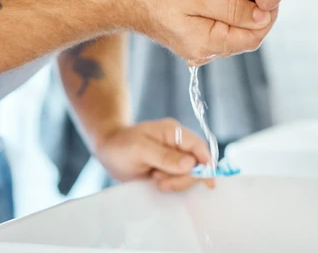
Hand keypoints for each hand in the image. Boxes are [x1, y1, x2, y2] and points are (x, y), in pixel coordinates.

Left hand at [94, 118, 215, 191]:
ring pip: (189, 175)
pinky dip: (171, 185)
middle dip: (182, 178)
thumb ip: (164, 157)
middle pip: (197, 165)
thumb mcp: (139, 150)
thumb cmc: (121, 145)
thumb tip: (190, 164)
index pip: (199, 147)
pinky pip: (180, 180)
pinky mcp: (170, 169)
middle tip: (160, 182)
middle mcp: (178, 144)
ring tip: (154, 178)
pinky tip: (157, 182)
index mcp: (174, 132)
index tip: (208, 182)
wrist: (109, 150)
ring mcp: (175, 157)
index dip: (206, 164)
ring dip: (174, 182)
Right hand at [114, 0, 276, 64]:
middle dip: (258, 17)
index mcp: (207, 44)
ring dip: (243, 17)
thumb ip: (232, 9)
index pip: (253, 38)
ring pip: (233, 35)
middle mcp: (203, 52)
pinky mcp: (189, 39)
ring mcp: (195, 48)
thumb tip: (263, 17)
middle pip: (245, 39)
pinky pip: (218, 32)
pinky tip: (225, 0)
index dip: (267, 18)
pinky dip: (228, 18)